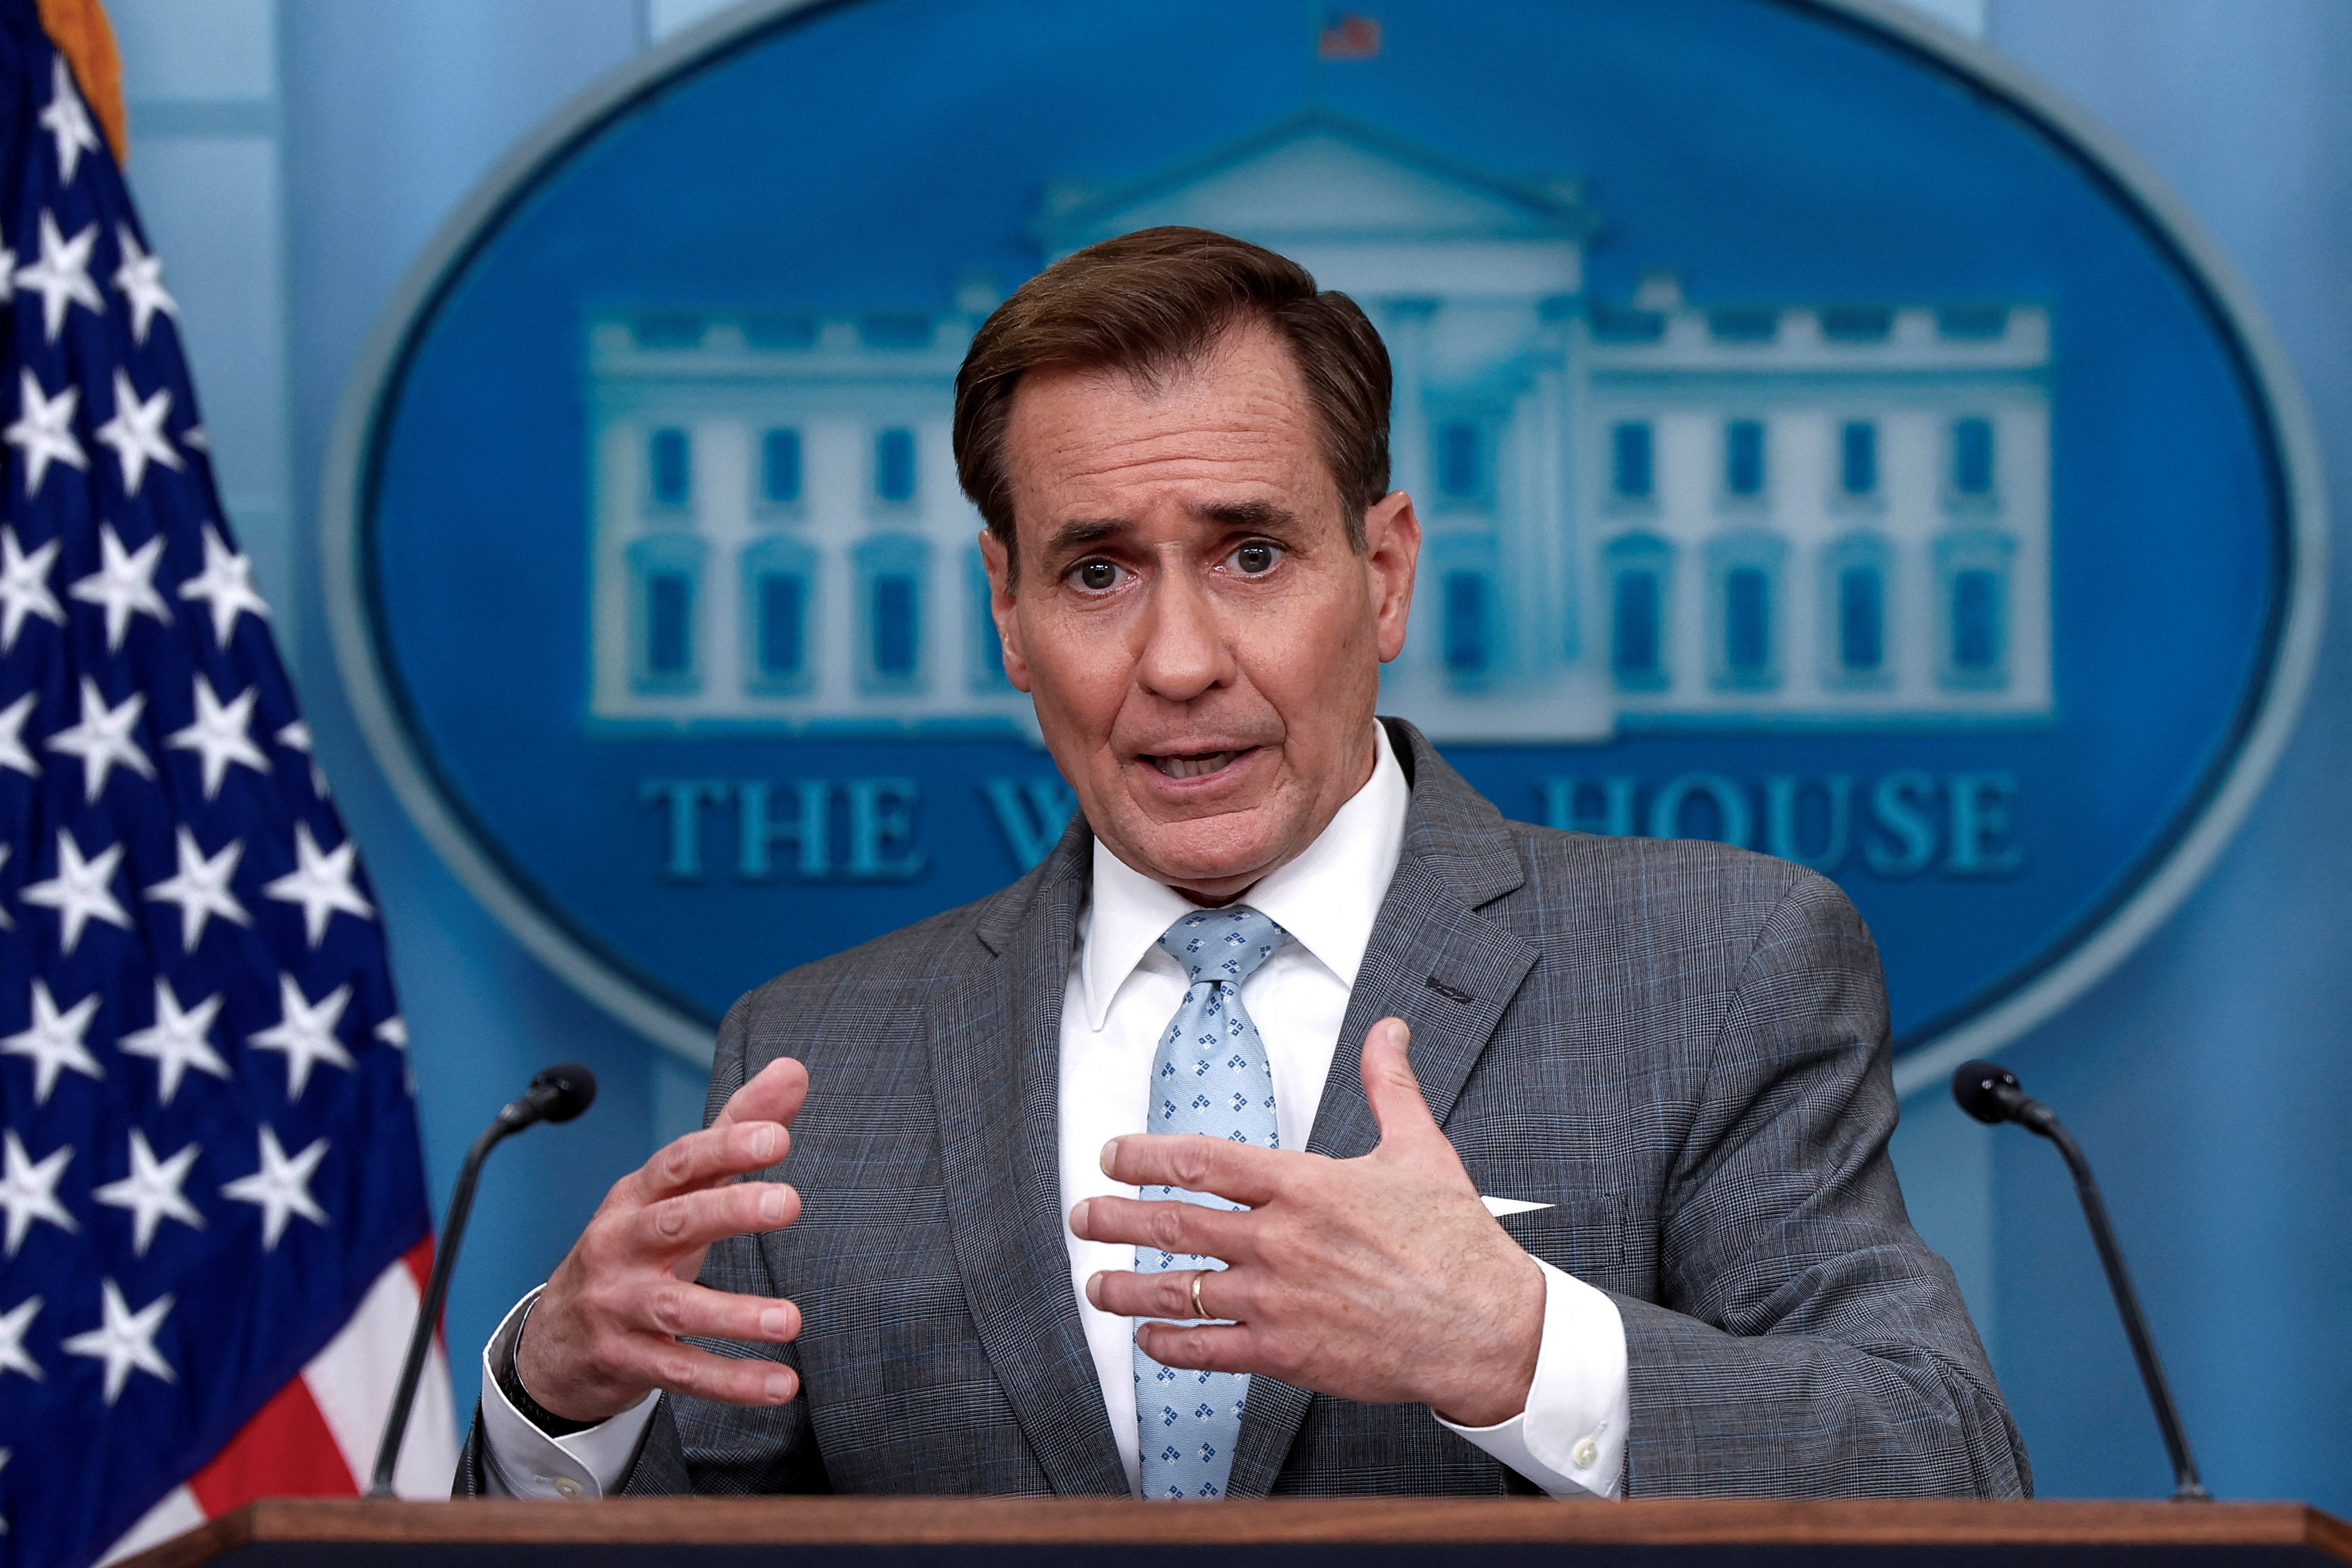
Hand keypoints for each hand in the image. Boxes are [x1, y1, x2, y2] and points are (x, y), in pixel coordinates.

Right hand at [515, 1056, 810, 1421]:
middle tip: (788, 1203)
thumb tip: (794, 1070)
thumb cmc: (637, 1246)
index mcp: (638, 1195)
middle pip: (674, 1221)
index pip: (678, 1161)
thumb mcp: (678, 1189)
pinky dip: (731, 1381)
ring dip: (734, 1314)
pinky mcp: (627, 1360)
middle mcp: (622, 1244)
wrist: (557, 1339)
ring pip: (676, 1307)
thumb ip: (737, 1130)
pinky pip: (681, 1371)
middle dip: (729, 1210)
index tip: (777, 1137)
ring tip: (790, 1320)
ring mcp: (620, 1305)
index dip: (725, 1146)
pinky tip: (780, 1384)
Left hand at [1069, 1019, 1542, 1425]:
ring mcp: (1276, 1298)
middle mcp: (1278, 1239)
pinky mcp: (1284, 1352)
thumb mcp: (1421, 1148)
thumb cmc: (1456, 1243)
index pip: (1201, 1160)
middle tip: (1084, 1215)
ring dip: (1126, 1286)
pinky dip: (1168, 1344)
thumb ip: (1390, 1085)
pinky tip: (1149, 1339)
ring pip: (1178, 1288)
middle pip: (1173, 1222)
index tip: (1114, 1155)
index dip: (1145, 1156)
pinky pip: (1207, 1348)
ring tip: (1096, 1284)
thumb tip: (1389, 1031)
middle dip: (1117, 1217)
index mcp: (1303, 1184)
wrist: (1484, 1326)